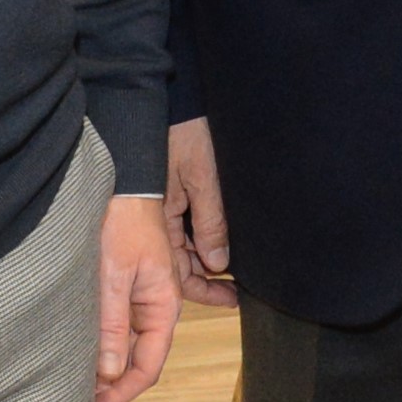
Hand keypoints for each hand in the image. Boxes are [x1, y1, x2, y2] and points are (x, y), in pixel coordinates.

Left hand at [97, 193, 179, 401]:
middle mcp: (157, 308)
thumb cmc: (123, 223)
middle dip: (113, 389)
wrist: (125, 185)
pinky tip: (83, 358)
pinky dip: (103, 348)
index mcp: (163, 306)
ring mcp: (143, 300)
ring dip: (107, 371)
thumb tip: (111, 372)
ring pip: (129, 348)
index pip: (148, 367)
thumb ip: (114, 324)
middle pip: (139, 362)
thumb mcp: (114, 276)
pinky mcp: (128, 290)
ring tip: (78, 390)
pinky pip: (120, 329)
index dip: (122, 394)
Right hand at [162, 115, 238, 308]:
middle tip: (240, 291)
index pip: (179, 272)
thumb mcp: (201, 178)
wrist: (173, 101)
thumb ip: (210, 220)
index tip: (232, 300)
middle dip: (209, 281)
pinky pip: (187, 228)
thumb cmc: (183, 133)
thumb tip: (217, 262)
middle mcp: (160, 221)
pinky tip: (224, 244)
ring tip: (239, 272)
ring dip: (208, 261)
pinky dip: (205, 240)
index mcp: (161, 221)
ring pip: (186, 248)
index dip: (205, 291)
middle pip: (182, 265)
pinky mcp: (174, 197)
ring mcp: (167, 210)